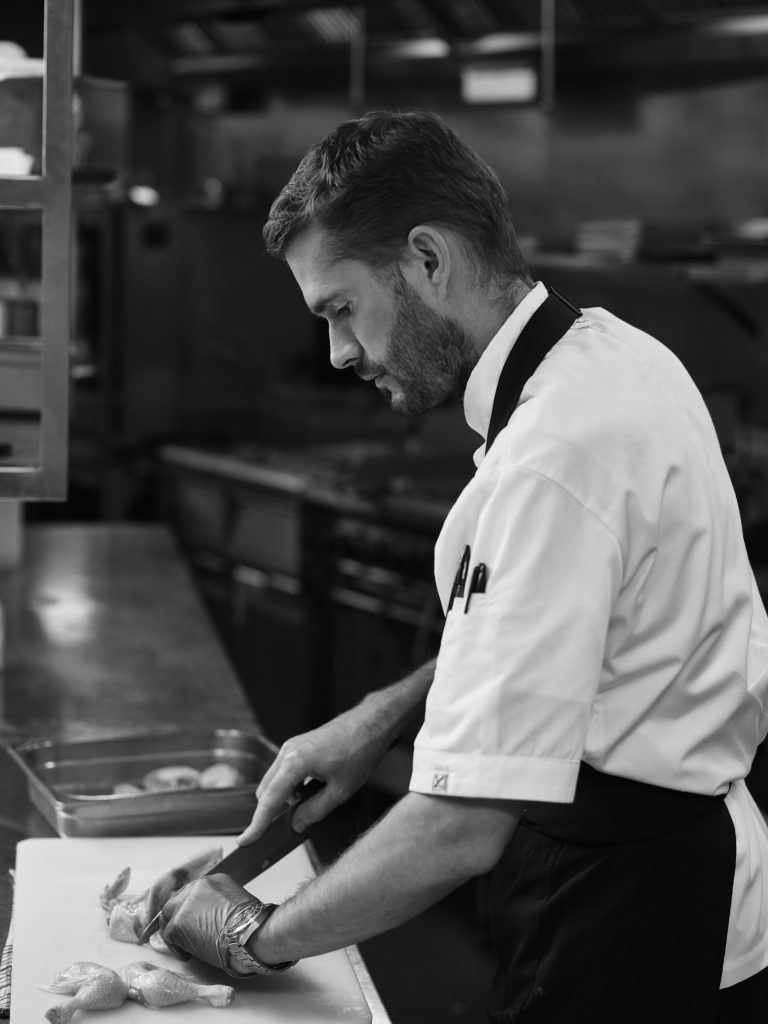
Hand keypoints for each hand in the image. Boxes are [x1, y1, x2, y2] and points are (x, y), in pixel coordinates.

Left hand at [158, 874, 256, 972]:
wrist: (250, 933)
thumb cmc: (250, 925)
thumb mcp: (237, 902)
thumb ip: (220, 904)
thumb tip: (212, 917)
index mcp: (213, 880)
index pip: (193, 893)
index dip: (193, 910)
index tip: (195, 922)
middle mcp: (196, 887)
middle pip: (178, 901)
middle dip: (179, 918)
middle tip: (185, 933)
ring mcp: (185, 904)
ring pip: (169, 915)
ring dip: (175, 930)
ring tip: (186, 945)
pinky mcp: (177, 923)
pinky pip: (168, 935)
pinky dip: (176, 947)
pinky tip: (189, 954)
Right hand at [237, 702, 393, 845]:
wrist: (370, 724)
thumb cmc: (359, 752)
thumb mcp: (340, 791)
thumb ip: (314, 811)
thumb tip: (296, 824)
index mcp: (295, 762)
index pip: (269, 801)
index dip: (257, 824)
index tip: (245, 841)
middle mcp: (287, 752)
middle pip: (265, 792)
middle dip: (271, 811)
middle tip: (285, 829)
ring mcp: (290, 747)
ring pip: (273, 782)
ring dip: (282, 798)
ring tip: (309, 804)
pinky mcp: (296, 745)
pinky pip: (283, 772)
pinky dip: (289, 786)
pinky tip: (310, 791)